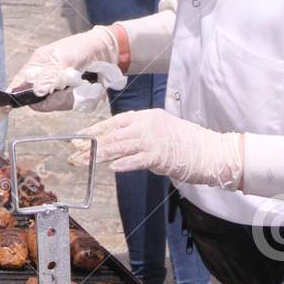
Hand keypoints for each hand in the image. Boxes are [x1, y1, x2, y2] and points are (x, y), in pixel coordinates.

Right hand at [8, 27, 120, 110]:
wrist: (108, 52)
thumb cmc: (83, 48)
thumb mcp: (67, 59)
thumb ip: (50, 76)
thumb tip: (37, 92)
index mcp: (38, 64)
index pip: (19, 83)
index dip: (13, 97)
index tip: (4, 111)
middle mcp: (44, 78)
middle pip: (36, 100)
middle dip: (52, 98)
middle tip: (68, 89)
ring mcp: (56, 89)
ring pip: (53, 105)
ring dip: (67, 98)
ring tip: (81, 84)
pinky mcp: (69, 96)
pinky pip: (67, 106)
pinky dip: (77, 100)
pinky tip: (86, 88)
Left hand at [79, 109, 243, 188]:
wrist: (210, 151)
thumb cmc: (186, 143)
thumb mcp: (161, 130)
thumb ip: (141, 134)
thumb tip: (120, 145)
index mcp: (146, 116)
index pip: (114, 122)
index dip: (94, 131)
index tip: (78, 138)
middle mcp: (146, 124)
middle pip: (112, 135)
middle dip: (90, 146)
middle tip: (73, 154)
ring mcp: (153, 139)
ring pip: (119, 146)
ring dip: (98, 156)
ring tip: (83, 162)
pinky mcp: (160, 155)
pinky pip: (136, 160)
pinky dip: (123, 164)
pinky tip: (111, 168)